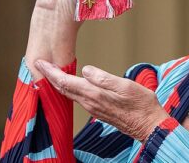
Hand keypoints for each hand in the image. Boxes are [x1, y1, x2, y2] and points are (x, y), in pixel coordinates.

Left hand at [35, 60, 169, 141]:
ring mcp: (93, 108)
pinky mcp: (98, 110)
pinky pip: (77, 98)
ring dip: (58, 83)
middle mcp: (89, 103)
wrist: (148, 125)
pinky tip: (70, 84)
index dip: (51, 72)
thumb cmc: (141, 104)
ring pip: (69, 94)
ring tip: (51, 72)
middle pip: (63, 89)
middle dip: (50, 77)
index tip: (40, 62)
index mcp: (94, 94)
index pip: (65, 82)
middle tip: (40, 65)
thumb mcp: (125, 86)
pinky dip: (68, 89)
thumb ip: (103, 78)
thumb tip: (86, 70)